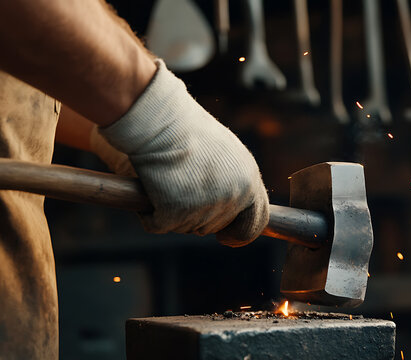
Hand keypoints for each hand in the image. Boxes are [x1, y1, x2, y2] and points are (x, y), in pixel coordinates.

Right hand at [98, 60, 268, 245]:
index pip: (257, 221)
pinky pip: (158, 225)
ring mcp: (207, 206)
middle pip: (215, 227)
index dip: (240, 232)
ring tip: (165, 179)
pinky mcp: (176, 212)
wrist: (158, 119)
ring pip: (185, 227)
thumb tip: (233, 208)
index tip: (226, 236)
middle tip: (179, 187)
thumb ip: (233, 180)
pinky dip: (148, 214)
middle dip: (196, 216)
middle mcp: (235, 195)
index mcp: (249, 179)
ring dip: (171, 211)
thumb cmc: (186, 129)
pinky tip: (148, 188)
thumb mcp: (225, 154)